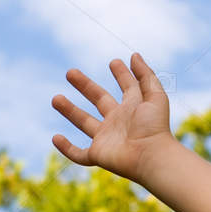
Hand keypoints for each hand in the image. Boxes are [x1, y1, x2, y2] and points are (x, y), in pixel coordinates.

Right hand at [51, 52, 174, 182]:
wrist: (151, 156)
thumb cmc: (155, 126)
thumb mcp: (154, 95)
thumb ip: (146, 75)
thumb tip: (134, 55)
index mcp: (134, 108)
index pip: (127, 87)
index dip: (122, 74)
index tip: (114, 62)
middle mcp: (119, 122)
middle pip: (99, 100)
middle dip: (85, 86)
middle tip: (70, 72)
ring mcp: (107, 139)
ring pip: (85, 123)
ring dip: (69, 111)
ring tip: (55, 98)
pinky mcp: (98, 155)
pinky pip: (79, 155)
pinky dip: (66, 149)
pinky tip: (55, 138)